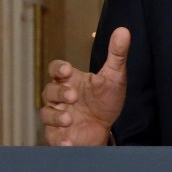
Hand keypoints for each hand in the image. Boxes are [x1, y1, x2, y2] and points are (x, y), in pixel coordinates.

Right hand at [40, 27, 129, 145]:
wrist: (106, 128)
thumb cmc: (105, 100)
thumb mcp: (114, 76)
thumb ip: (117, 54)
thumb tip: (124, 30)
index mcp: (71, 80)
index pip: (56, 69)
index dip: (58, 69)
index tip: (67, 71)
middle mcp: (60, 97)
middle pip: (49, 91)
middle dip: (59, 93)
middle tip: (73, 96)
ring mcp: (57, 116)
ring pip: (46, 113)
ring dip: (56, 116)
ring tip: (70, 119)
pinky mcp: (58, 135)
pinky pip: (52, 137)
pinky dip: (58, 139)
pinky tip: (68, 141)